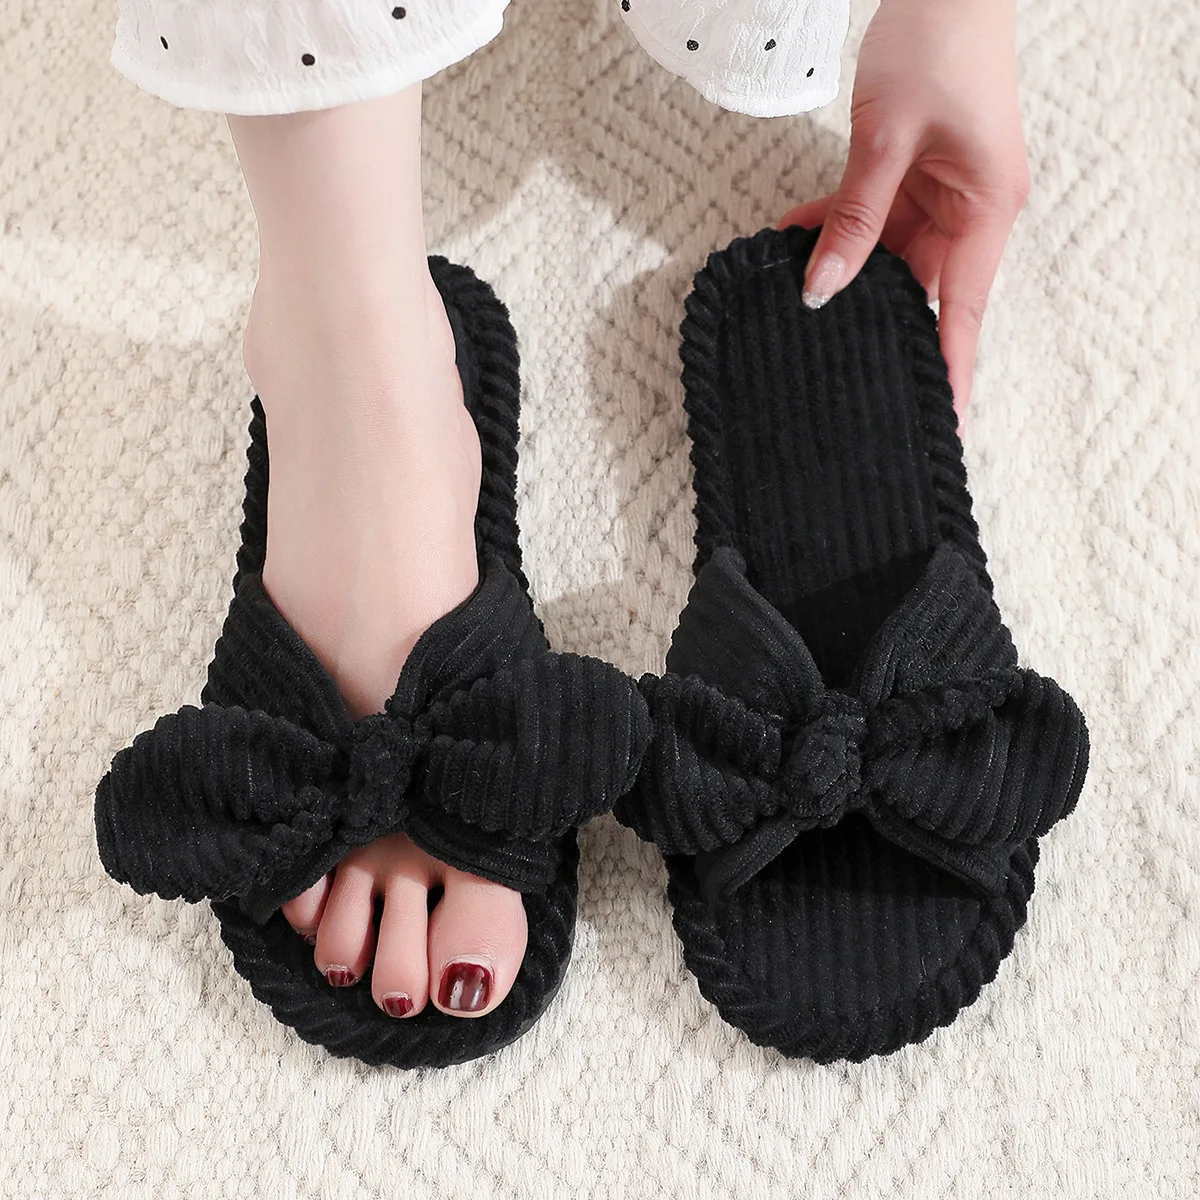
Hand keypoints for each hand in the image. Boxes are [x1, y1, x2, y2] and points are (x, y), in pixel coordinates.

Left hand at [779, 0, 1029, 417]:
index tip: (936, 426)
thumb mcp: (887, 140)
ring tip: (797, 300)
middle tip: (834, 368)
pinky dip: (836, 227)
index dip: (946, 372)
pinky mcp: (916, 177)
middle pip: (918, 290)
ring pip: (887, 257)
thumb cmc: (939, 40)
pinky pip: (873, 218)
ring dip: (842, 269)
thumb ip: (854, 218)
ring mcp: (943, 196)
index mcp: (985, 211)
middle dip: (872, 320)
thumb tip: (821, 288)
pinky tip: (792, 239)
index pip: (960, 314)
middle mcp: (970, 212)